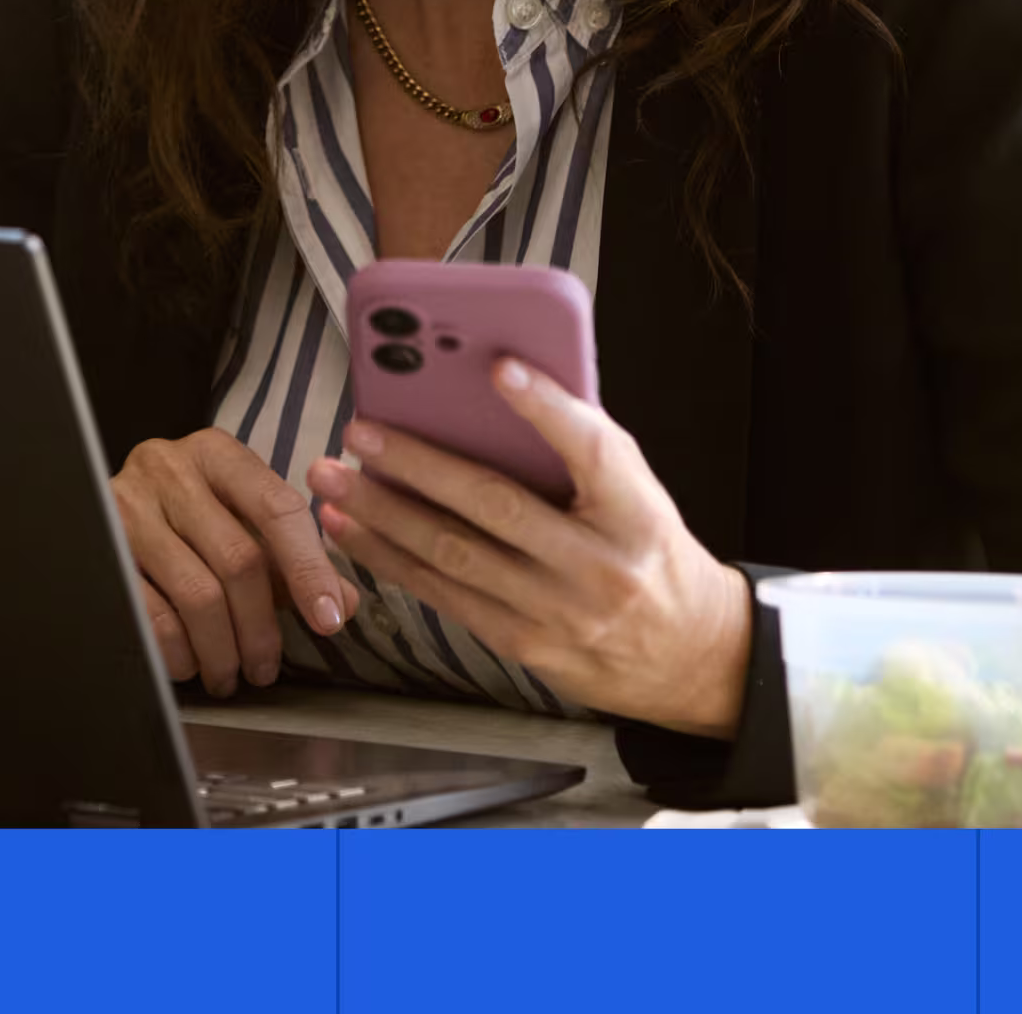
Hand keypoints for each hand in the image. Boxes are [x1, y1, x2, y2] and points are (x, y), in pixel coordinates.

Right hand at [110, 428, 365, 697]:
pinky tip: (190, 665)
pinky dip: (179, 652)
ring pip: (197, 595)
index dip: (309, 570)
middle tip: (265, 669)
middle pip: (238, 559)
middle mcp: (170, 470)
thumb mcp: (240, 516)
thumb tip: (342, 603)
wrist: (86, 497)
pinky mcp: (101, 549)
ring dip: (222, 650)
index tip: (329, 621)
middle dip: (260, 628)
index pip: (278, 509)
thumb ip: (294, 556)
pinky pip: (151, 616)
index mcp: (217, 455)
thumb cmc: (183, 514)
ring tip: (229, 674)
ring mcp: (128, 508)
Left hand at [307, 359, 751, 735]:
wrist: (689, 655)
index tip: (499, 367)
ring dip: (383, 516)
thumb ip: (580, 451)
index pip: (593, 452)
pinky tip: (353, 532)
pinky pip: (446, 596)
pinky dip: (391, 560)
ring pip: (454, 556)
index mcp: (638, 513)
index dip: (547, 409)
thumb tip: (492, 393)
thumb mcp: (639, 494)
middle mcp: (598, 566)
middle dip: (417, 465)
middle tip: (361, 431)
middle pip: (496, 507)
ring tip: (332, 480)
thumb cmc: (650, 552)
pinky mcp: (524, 644)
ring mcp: (557, 613)